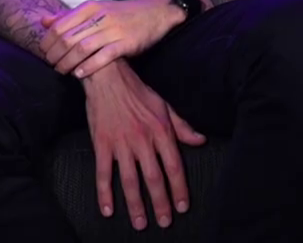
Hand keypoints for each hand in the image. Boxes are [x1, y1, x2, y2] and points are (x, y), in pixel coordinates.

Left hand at [46, 0, 184, 77]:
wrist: (154, 13)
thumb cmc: (121, 14)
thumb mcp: (94, 9)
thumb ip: (69, 16)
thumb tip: (44, 22)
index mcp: (89, 8)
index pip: (59, 26)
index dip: (47, 43)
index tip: (45, 54)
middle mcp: (99, 17)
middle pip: (67, 39)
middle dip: (55, 56)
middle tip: (52, 66)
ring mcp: (113, 30)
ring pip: (82, 48)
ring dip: (68, 63)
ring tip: (63, 72)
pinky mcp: (126, 43)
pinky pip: (103, 56)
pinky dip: (89, 66)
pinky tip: (80, 74)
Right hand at [82, 59, 205, 230]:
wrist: (108, 77)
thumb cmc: (138, 92)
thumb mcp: (165, 106)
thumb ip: (182, 127)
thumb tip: (201, 141)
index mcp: (161, 131)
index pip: (174, 166)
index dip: (179, 188)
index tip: (182, 207)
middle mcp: (143, 140)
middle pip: (154, 178)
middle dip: (161, 203)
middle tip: (164, 223)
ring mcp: (121, 143)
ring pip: (130, 180)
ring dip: (136, 205)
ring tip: (141, 223)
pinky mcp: (101, 144)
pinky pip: (103, 173)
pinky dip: (104, 193)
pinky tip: (107, 210)